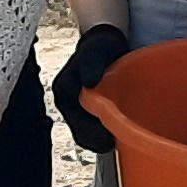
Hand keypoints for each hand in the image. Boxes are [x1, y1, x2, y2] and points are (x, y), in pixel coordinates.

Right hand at [51, 24, 130, 153]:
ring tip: (123, 139)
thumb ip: (91, 65)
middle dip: (100, 141)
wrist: (104, 44)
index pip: (76, 123)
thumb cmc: (100, 47)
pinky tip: (121, 130)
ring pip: (87, 136)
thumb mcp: (96, 52)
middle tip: (122, 142)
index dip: (95, 135)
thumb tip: (89, 81)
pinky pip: (94, 130)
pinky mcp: (86, 111)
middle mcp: (68, 103)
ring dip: (103, 139)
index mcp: (64, 91)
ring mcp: (76, 108)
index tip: (112, 138)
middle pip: (82, 134)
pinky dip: (106, 132)